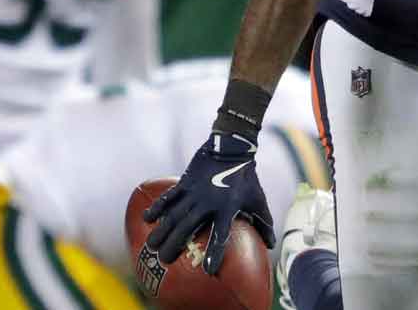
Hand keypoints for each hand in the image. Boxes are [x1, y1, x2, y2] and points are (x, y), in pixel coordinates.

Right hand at [142, 132, 274, 274]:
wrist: (231, 146)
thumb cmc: (247, 177)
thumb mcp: (258, 200)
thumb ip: (264, 223)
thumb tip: (271, 246)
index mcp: (227, 208)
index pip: (220, 235)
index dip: (215, 253)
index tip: (209, 270)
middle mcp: (208, 202)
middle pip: (188, 227)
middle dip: (175, 244)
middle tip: (164, 260)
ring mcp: (194, 191)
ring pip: (174, 214)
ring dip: (162, 230)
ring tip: (151, 245)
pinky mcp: (185, 182)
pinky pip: (169, 197)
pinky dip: (158, 207)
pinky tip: (147, 218)